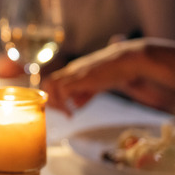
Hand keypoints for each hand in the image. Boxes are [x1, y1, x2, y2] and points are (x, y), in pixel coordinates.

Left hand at [42, 39, 174, 115]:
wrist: (128, 61)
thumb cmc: (116, 71)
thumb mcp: (97, 85)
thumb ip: (85, 94)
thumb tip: (75, 106)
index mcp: (74, 70)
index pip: (52, 82)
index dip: (53, 97)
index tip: (63, 109)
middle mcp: (71, 70)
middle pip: (47, 83)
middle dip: (51, 101)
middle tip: (63, 112)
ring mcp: (75, 72)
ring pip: (51, 86)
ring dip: (56, 103)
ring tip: (68, 113)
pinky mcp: (81, 77)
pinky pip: (63, 90)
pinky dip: (64, 103)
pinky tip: (73, 112)